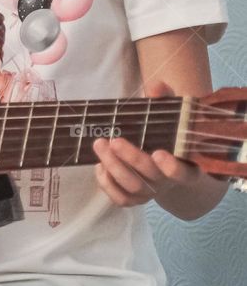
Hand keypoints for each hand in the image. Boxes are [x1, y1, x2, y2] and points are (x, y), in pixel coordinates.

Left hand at [92, 79, 200, 207]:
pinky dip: (107, 184)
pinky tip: (99, 165)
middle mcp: (168, 182)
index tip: (158, 153)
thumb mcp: (170, 115)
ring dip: (114, 167)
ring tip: (99, 144)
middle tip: (113, 140)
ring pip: (133, 188)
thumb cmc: (169, 134)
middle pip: (151, 177)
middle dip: (131, 158)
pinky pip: (120, 199)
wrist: (168, 163)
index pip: (183, 173)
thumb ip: (165, 100)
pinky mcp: (135, 199)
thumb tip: (155, 86)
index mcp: (185, 165)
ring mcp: (151, 192)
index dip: (171, 167)